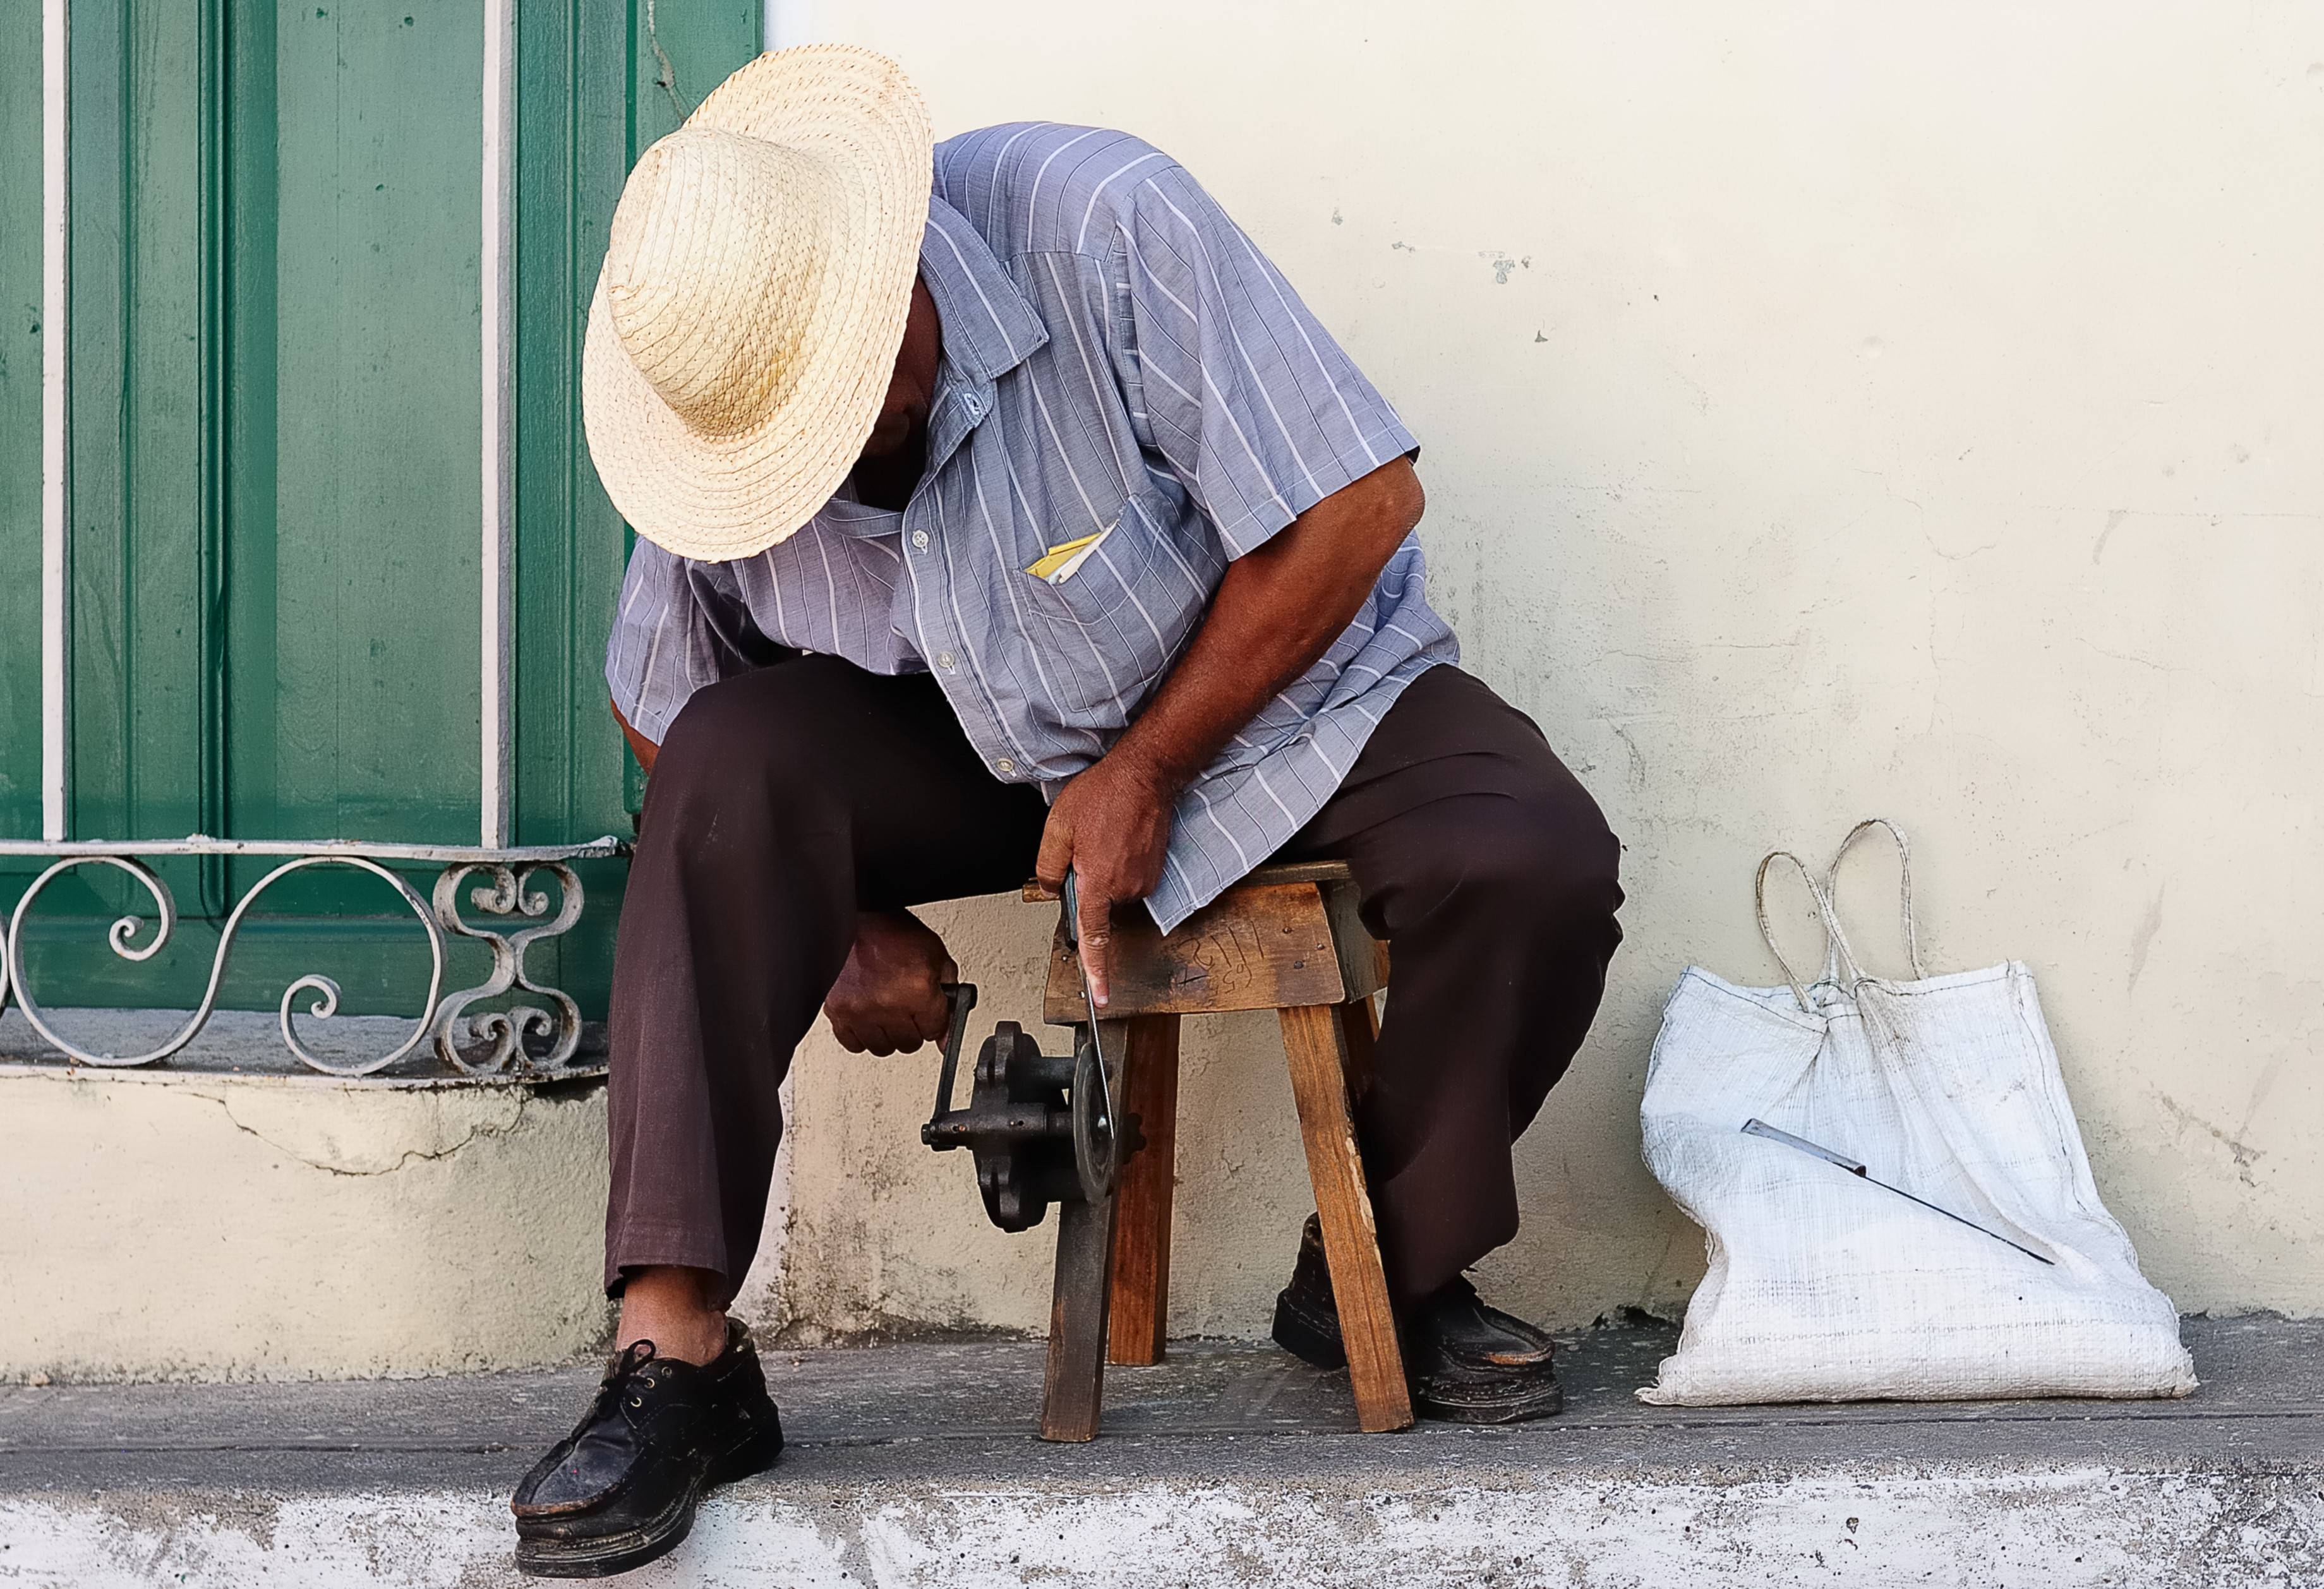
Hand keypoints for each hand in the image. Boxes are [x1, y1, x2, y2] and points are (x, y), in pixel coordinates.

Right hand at [823, 911, 957, 1055]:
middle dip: (913, 1027)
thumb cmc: (891, 933)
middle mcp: (889, 1004)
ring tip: (887, 1012)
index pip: (935, 1030)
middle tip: (907, 1009)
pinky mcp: (837, 1012)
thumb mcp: (935, 955)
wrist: (853, 918)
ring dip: (888, 1034)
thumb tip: (945, 1038)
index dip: (934, 1019)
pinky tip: (868, 1017)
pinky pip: (854, 1044)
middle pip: (910, 1043)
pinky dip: (863, 1035)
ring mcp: (861, 1011)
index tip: (928, 1012)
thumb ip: (949, 996)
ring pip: (883, 1048)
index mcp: (918, 989)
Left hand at [1033, 749, 1176, 1007]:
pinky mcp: (1156, 870)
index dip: (1096, 972)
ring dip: (1103, 868)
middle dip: (1087, 882)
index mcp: (1099, 882)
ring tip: (1104, 834)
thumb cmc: (1104, 795)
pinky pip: (1129, 877)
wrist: (1146, 774)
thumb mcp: (1058, 828)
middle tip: (1085, 845)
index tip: (1102, 999)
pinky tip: (1118, 836)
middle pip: (1098, 903)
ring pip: (1113, 889)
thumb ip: (1048, 867)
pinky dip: (1120, 862)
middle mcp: (1127, 887)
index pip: (1094, 938)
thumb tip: (1052, 890)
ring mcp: (1145, 879)